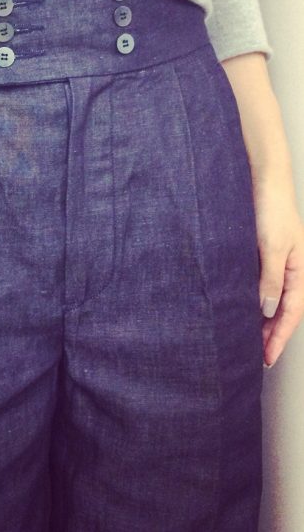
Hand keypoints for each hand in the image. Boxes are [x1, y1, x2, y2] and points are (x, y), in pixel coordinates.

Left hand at [253, 174, 303, 367]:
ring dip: (260, 319)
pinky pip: (260, 283)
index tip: (266, 359)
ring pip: (270, 298)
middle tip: (254, 356)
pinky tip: (239, 307)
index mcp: (301, 271)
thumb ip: (271, 278)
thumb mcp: (272, 246)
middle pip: (282, 310)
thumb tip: (266, 309)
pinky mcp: (261, 252)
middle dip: (270, 334)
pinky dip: (251, 299)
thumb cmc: (271, 208)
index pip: (290, 313)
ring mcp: (277, 261)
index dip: (278, 337)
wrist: (262, 179)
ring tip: (245, 338)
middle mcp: (291, 269)